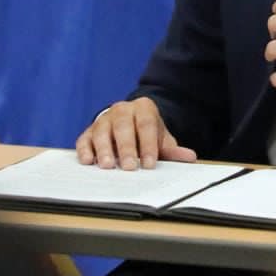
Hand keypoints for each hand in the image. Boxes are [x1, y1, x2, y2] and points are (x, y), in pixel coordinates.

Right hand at [75, 96, 197, 169]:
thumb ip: (173, 149)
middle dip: (126, 148)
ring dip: (104, 149)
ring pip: (102, 130)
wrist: (129, 123)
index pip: (146, 124)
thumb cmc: (146, 134)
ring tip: (107, 165)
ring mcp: (104, 119)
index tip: (150, 164)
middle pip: (123, 126)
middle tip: (129, 167)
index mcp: (143, 108)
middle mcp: (122, 110)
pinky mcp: (88, 131)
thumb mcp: (161, 139)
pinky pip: (85, 138)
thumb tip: (190, 157)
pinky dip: (85, 149)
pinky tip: (88, 161)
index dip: (148, 144)